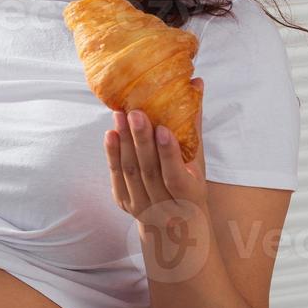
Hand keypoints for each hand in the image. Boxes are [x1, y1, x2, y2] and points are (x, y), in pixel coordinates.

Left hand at [106, 78, 208, 239]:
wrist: (176, 224)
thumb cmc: (190, 184)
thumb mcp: (197, 161)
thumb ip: (193, 125)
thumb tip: (196, 83)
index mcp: (189, 195)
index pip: (175, 176)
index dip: (168, 153)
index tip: (162, 129)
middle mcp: (165, 204)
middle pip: (149, 171)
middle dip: (141, 141)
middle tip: (135, 112)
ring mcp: (142, 206)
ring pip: (131, 172)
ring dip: (124, 143)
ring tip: (120, 115)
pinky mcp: (124, 202)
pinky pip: (116, 176)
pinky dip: (112, 155)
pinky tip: (110, 134)